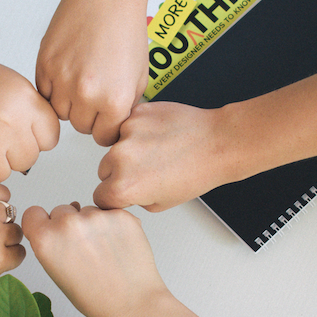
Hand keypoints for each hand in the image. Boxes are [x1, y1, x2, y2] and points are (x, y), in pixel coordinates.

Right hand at [0, 44, 60, 182]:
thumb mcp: (9, 84)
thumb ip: (30, 113)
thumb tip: (42, 142)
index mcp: (23, 101)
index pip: (50, 138)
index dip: (34, 137)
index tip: (20, 131)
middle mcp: (6, 123)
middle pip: (27, 160)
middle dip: (11, 152)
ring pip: (2, 175)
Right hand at [21, 203, 166, 316]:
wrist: (133, 303)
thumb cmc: (96, 297)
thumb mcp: (57, 274)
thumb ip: (49, 245)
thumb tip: (55, 223)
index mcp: (46, 239)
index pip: (33, 213)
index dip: (42, 223)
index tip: (51, 231)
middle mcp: (68, 223)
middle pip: (61, 210)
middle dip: (69, 225)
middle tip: (83, 249)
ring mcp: (96, 216)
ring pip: (87, 210)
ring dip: (92, 224)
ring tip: (104, 251)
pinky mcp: (120, 214)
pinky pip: (110, 212)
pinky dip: (113, 224)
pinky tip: (118, 246)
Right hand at [36, 0, 148, 146]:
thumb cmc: (126, 26)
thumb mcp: (139, 76)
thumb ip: (126, 105)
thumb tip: (113, 124)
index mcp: (114, 100)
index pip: (104, 136)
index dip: (106, 126)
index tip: (106, 116)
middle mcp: (86, 94)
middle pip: (80, 127)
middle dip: (88, 114)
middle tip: (95, 91)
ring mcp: (62, 79)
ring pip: (59, 112)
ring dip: (69, 102)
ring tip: (81, 78)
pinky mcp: (44, 63)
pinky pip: (44, 92)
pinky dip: (54, 86)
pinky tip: (69, 69)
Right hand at [94, 101, 236, 210]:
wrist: (217, 142)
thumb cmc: (197, 173)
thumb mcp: (160, 203)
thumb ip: (133, 199)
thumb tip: (120, 191)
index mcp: (124, 186)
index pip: (100, 196)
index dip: (114, 197)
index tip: (124, 193)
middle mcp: (120, 158)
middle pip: (104, 170)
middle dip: (119, 172)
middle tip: (147, 171)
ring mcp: (127, 132)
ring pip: (114, 146)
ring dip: (128, 150)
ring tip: (157, 152)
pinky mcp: (136, 113)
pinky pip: (127, 126)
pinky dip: (139, 131)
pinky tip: (158, 136)